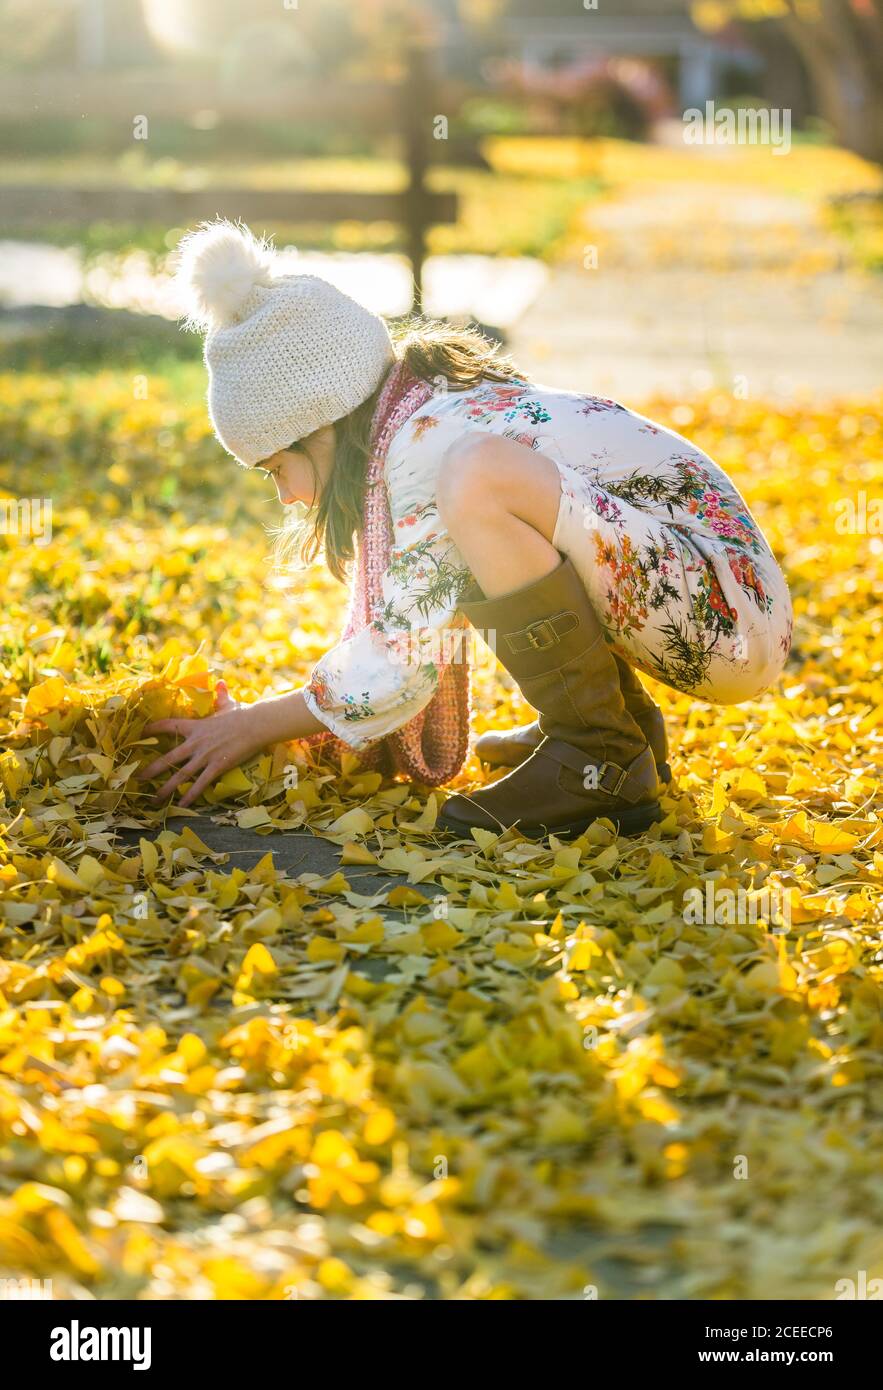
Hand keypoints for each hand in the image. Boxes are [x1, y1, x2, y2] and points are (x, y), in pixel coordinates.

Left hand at [138, 680, 269, 806]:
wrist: (255, 724)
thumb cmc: (243, 714)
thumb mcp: (229, 704)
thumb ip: (221, 696)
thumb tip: (222, 683)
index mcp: (196, 727)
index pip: (169, 726)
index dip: (153, 729)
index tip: (141, 733)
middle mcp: (196, 743)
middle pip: (168, 758)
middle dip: (152, 770)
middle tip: (138, 779)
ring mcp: (206, 756)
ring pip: (181, 775)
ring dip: (167, 788)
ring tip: (155, 800)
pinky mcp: (217, 766)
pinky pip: (201, 783)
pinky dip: (191, 795)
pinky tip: (182, 804)